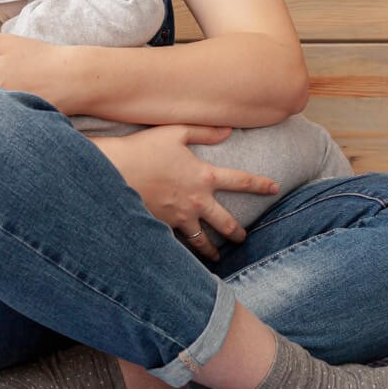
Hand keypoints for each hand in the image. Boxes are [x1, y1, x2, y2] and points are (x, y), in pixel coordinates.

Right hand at [92, 125, 279, 261]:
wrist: (112, 171)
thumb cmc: (144, 148)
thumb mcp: (176, 132)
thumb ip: (205, 131)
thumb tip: (229, 130)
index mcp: (204, 177)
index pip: (241, 181)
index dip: (261, 184)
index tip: (275, 188)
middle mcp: (196, 202)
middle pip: (225, 222)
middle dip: (237, 232)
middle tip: (243, 238)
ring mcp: (179, 218)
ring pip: (202, 241)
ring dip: (212, 250)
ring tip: (217, 256)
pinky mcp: (161, 227)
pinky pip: (177, 244)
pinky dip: (183, 251)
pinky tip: (184, 258)